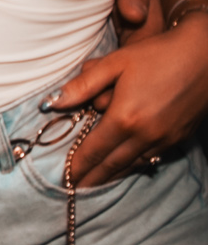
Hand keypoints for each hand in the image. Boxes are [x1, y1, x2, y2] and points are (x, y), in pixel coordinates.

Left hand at [45, 16, 207, 185]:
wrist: (207, 55)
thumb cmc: (158, 54)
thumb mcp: (116, 62)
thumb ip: (83, 85)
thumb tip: (53, 103)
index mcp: (124, 118)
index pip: (93, 151)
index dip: (77, 167)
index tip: (63, 179)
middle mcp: (145, 135)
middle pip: (111, 165)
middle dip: (91, 180)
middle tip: (74, 191)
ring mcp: (165, 139)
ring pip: (132, 164)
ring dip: (112, 175)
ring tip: (95, 183)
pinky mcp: (179, 138)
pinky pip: (151, 157)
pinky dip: (134, 164)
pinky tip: (125, 165)